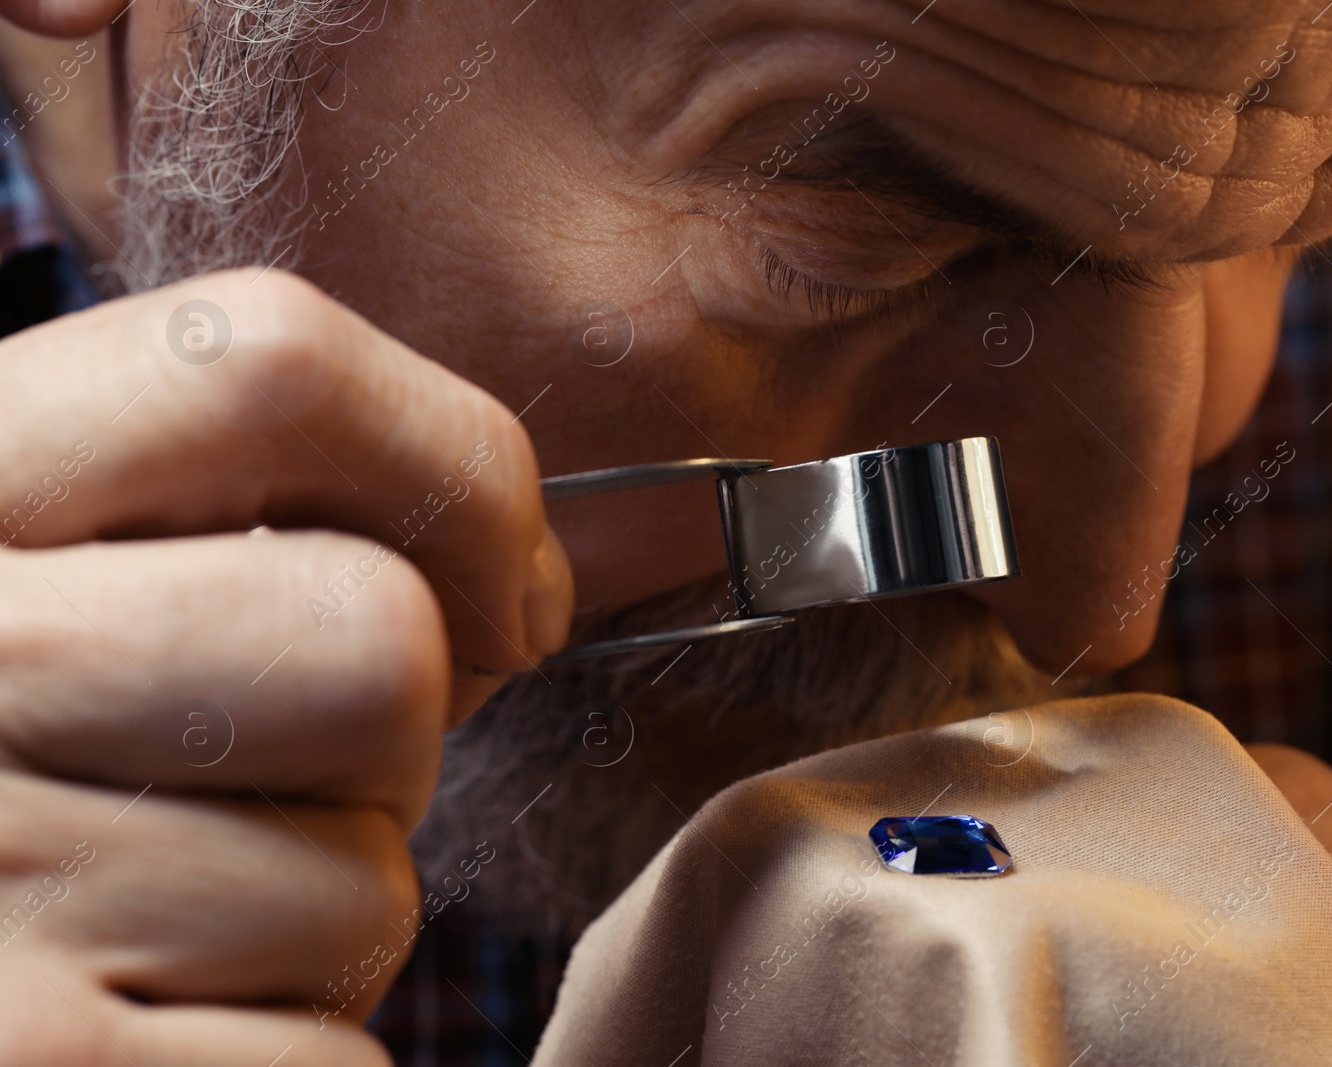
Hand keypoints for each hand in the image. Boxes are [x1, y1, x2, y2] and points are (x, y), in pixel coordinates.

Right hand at [0, 270, 571, 1063]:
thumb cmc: (6, 773)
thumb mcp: (42, 589)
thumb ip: (224, 530)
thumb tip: (517, 593)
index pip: (266, 363)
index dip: (457, 470)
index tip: (502, 592)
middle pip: (378, 644)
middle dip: (387, 749)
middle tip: (265, 794)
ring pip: (366, 884)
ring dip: (315, 926)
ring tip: (160, 933)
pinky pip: (331, 1059)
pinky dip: (285, 1057)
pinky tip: (148, 1044)